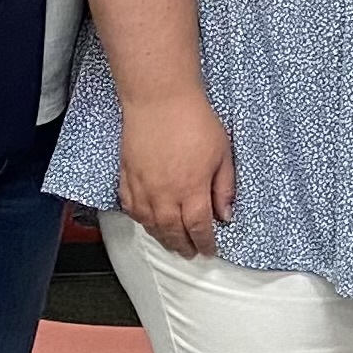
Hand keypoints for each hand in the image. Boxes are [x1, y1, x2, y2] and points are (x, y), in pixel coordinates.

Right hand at [119, 92, 234, 258]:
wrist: (160, 99)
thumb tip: (225, 214)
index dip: (205, 242)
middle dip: (183, 246)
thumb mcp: (223, 154)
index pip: (199, 228)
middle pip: (173, 232)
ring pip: (150, 224)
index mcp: (192, 190)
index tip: (209, 249)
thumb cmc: (193, 120)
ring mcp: (142, 187)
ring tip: (171, 243)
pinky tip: (147, 221)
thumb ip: (224, 188)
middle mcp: (164, 195)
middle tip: (190, 253)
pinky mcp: (127, 176)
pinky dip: (140, 219)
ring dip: (161, 237)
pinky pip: (130, 207)